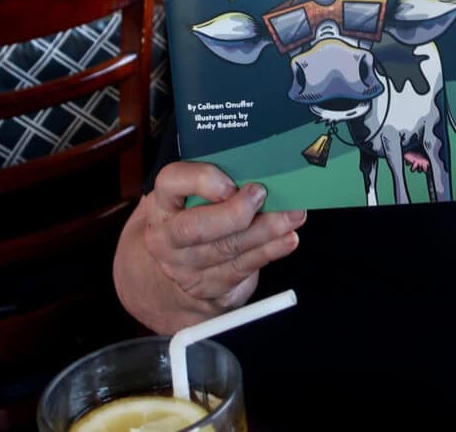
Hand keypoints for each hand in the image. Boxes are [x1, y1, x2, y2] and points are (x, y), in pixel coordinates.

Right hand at [143, 161, 305, 315]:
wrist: (178, 270)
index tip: (230, 182)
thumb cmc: (196, 217)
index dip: (201, 181)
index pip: (171, 182)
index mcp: (163, 203)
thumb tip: (263, 169)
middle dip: (234, 212)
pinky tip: (287, 240)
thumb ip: (220, 181)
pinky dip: (269, 252)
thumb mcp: (196, 195)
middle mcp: (166, 237)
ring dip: (265, 231)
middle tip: (262, 195)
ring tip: (292, 215)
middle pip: (195, 227)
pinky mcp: (207, 286)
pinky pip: (241, 268)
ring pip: (226, 248)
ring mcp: (184, 266)